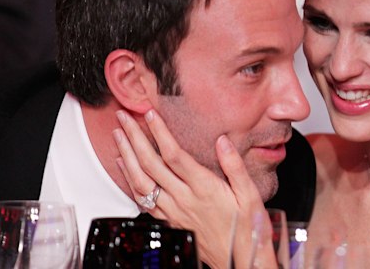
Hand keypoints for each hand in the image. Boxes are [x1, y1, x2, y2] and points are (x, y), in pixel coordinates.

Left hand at [113, 109, 274, 267]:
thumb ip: (235, 166)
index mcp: (205, 189)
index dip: (160, 133)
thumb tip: (223, 141)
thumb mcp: (251, 196)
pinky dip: (129, 180)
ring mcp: (174, 212)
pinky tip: (124, 166)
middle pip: (151, 165)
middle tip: (125, 117)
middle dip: (135, 138)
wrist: (241, 261)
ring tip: (118, 135)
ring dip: (126, 156)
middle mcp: (185, 199)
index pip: (175, 156)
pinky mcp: (170, 221)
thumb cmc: (247, 230)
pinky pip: (143, 200)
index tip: (151, 114)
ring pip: (141, 182)